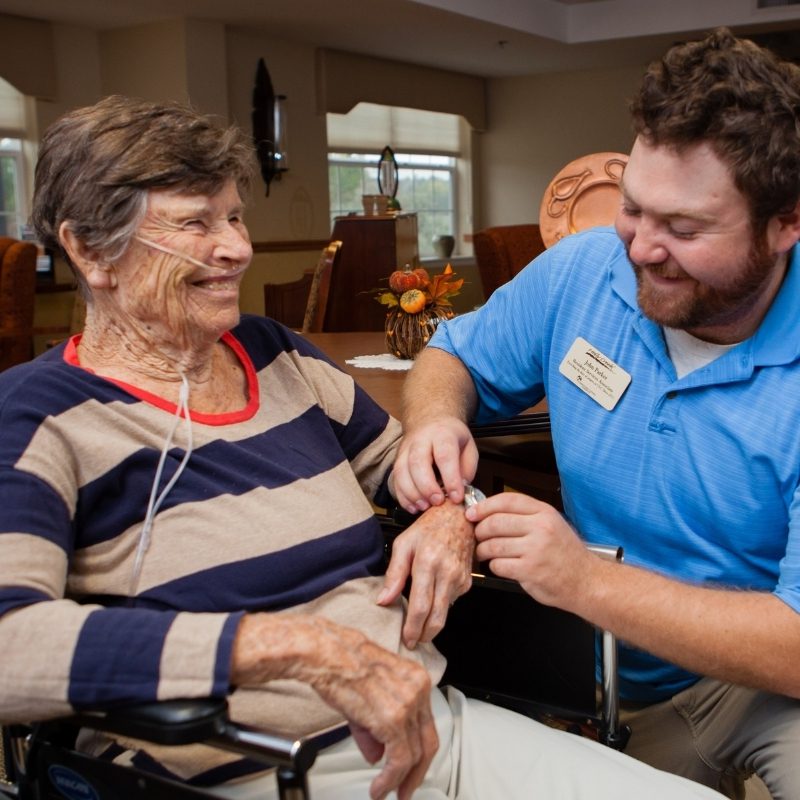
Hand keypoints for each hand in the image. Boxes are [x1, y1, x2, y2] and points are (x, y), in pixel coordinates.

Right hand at [232, 614, 438, 799]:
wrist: (326, 652)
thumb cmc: (341, 664)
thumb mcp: (366, 694)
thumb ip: (375, 728)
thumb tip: (377, 755)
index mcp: (416, 679)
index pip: (426, 725)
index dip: (419, 752)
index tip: (411, 769)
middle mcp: (418, 689)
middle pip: (427, 742)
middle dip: (417, 773)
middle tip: (406, 790)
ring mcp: (407, 704)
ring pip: (415, 754)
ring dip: (400, 781)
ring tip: (386, 792)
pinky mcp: (393, 719)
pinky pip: (399, 759)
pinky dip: (391, 779)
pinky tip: (379, 787)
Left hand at [378, 501, 474, 647]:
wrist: (458, 517)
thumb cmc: (429, 528)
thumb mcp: (403, 544)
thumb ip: (394, 573)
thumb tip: (383, 600)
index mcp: (428, 563)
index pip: (421, 606)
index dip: (413, 628)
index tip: (406, 639)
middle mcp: (447, 573)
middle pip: (436, 618)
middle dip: (424, 635)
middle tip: (413, 641)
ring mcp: (459, 579)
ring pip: (445, 613)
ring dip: (432, 624)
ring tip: (419, 625)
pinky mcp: (467, 583)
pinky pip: (451, 602)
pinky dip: (440, 607)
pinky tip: (432, 600)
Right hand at [391, 418, 478, 512]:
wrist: (429, 420)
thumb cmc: (450, 436)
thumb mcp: (468, 447)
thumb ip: (467, 469)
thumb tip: (460, 490)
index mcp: (442, 434)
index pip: (445, 455)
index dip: (451, 478)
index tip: (456, 497)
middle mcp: (420, 440)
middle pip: (417, 462)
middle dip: (427, 486)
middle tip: (438, 502)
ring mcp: (405, 450)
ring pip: (401, 472)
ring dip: (412, 494)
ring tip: (424, 507)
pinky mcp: (397, 461)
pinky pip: (395, 480)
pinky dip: (402, 497)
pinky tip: (413, 507)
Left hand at [466, 492, 593, 609]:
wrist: (585, 581)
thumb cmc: (565, 554)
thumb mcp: (551, 524)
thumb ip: (524, 516)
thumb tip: (488, 512)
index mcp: (544, 513)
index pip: (506, 501)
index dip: (484, 506)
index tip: (472, 513)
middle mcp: (540, 528)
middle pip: (495, 522)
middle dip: (480, 530)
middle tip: (478, 536)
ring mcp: (535, 550)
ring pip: (493, 545)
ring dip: (483, 550)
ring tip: (485, 553)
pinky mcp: (530, 571)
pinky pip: (498, 565)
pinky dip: (494, 566)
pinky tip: (500, 566)